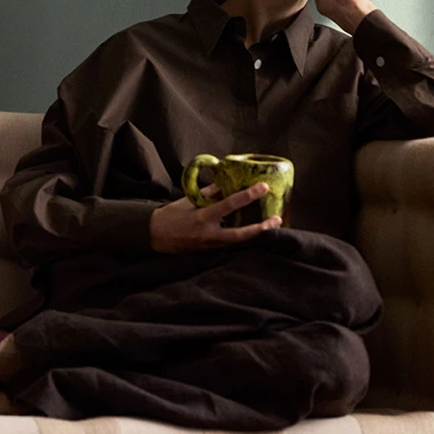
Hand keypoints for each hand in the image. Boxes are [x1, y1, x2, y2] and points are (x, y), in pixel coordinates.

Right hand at [149, 182, 282, 253]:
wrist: (156, 235)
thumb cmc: (172, 214)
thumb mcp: (190, 200)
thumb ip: (210, 192)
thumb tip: (227, 182)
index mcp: (203, 218)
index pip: (230, 205)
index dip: (248, 195)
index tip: (263, 187)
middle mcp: (209, 234)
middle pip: (241, 235)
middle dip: (260, 228)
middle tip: (277, 220)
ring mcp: (210, 245)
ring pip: (237, 241)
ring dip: (254, 233)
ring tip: (270, 223)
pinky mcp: (210, 250)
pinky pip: (229, 243)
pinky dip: (241, 235)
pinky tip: (251, 229)